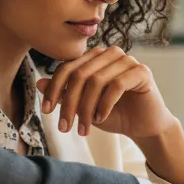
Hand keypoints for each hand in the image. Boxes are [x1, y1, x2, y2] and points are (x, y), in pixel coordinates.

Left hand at [37, 45, 173, 139]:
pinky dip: (105, 104)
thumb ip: (65, 93)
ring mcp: (127, 60)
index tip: (46, 111)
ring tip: (84, 129)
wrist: (144, 127)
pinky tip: (101, 119)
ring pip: (97, 80)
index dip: (54, 89)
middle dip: (69, 103)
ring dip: (86, 108)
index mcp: (94, 57)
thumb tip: (40, 83)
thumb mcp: (84, 106)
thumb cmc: (114, 114)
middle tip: (64, 127)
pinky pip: (117, 85)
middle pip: (80, 75)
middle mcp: (110, 54)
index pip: (67, 68)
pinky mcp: (142, 71)